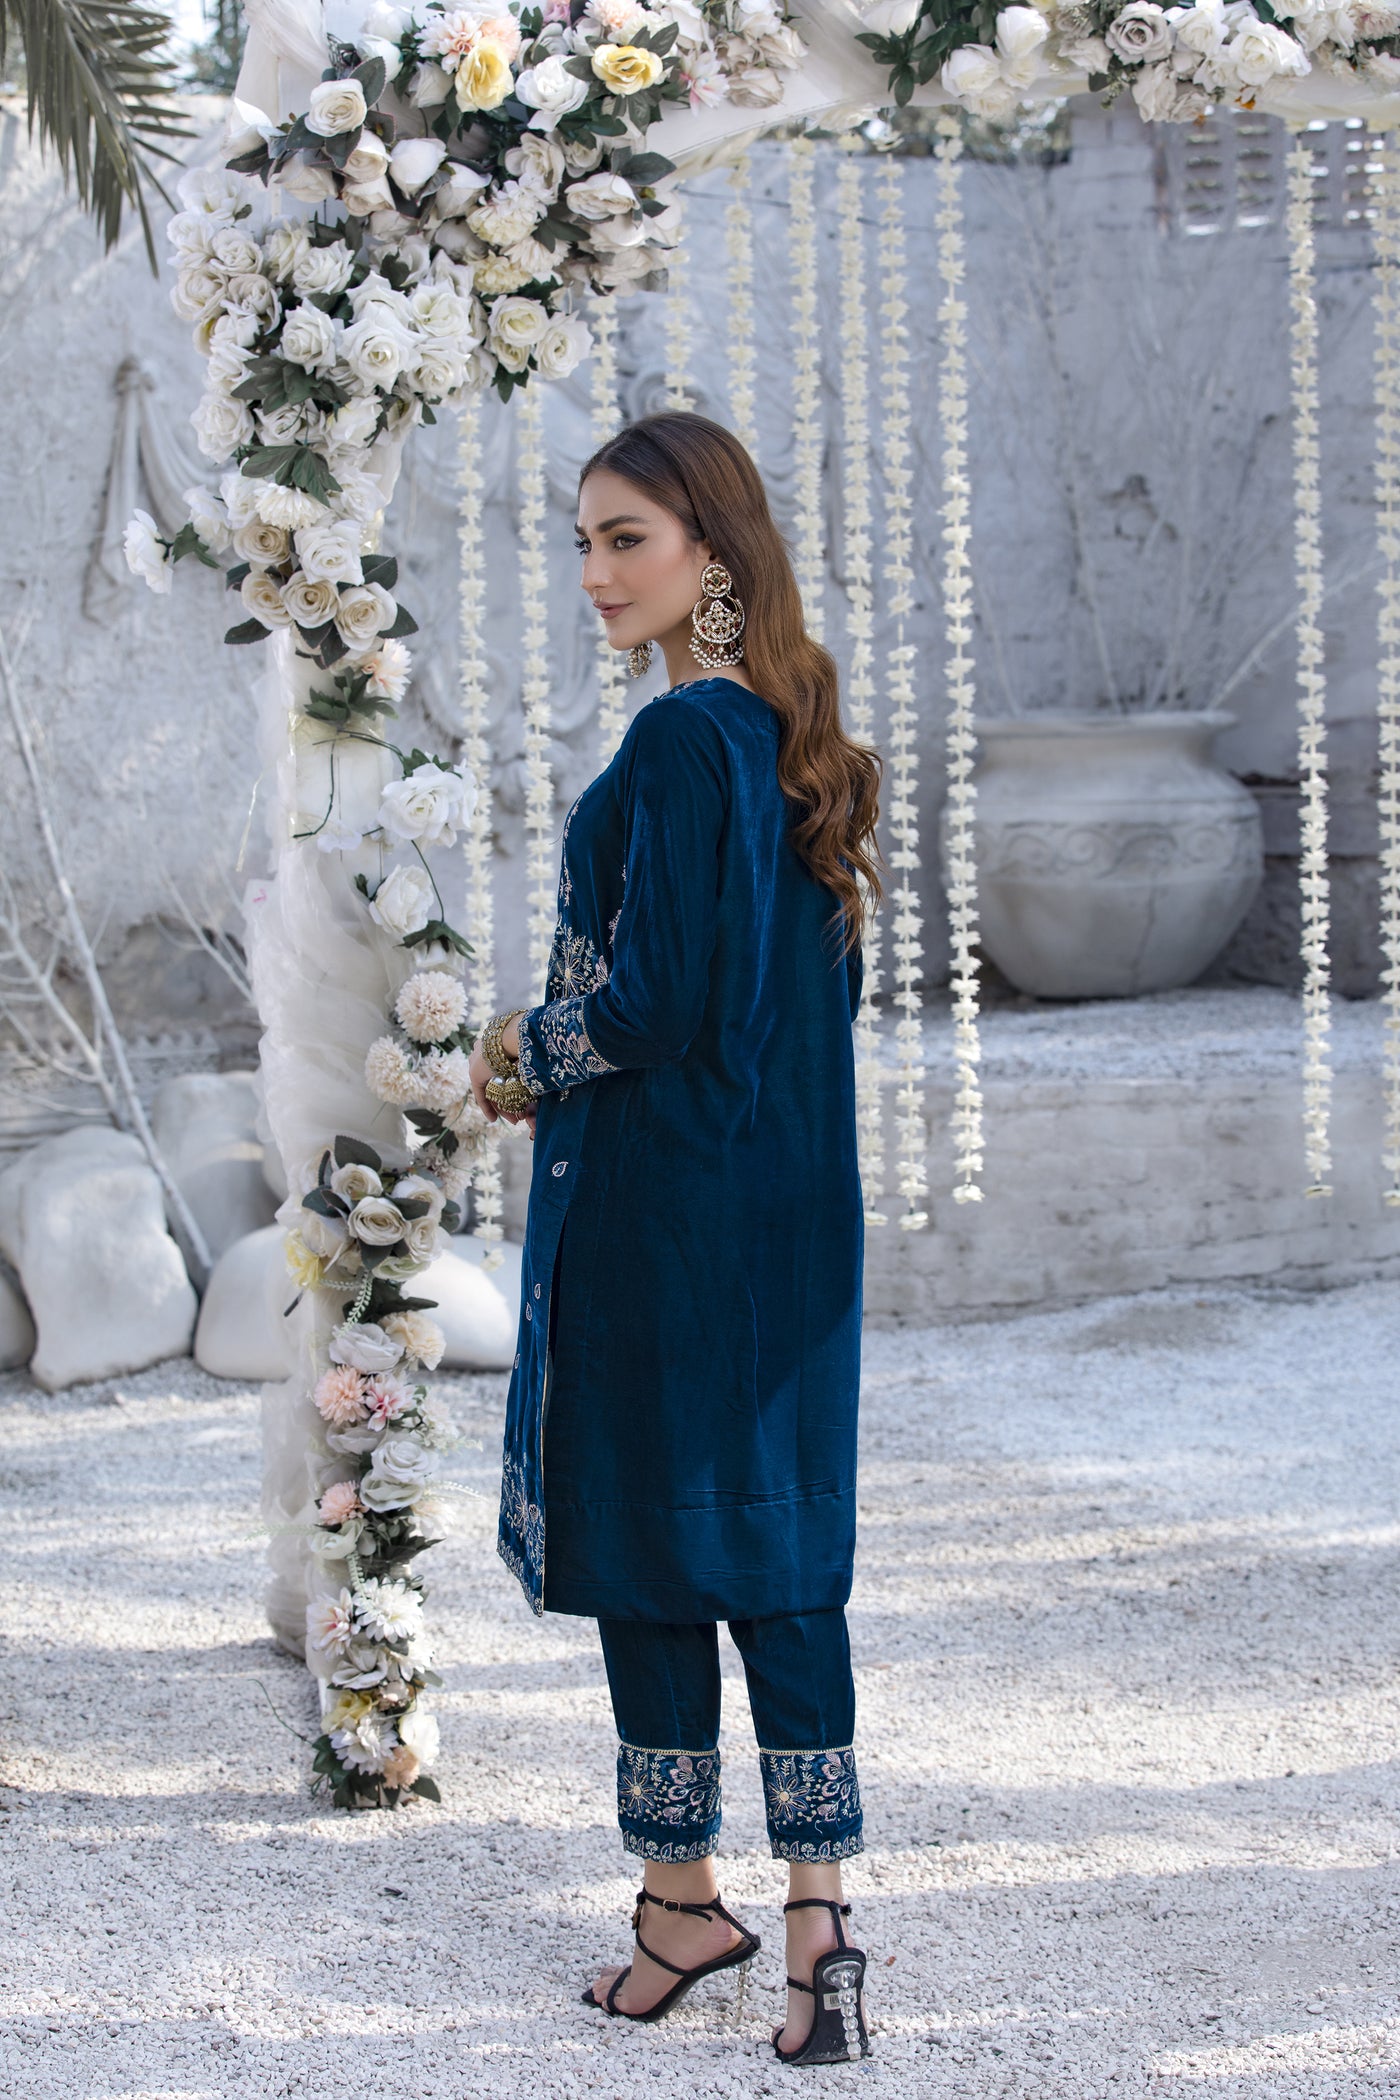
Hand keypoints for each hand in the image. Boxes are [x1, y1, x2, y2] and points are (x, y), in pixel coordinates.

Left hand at [468, 1018, 534, 1135]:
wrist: (514, 1035)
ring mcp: (477, 1063)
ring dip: (501, 1106)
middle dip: (507, 1101)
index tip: (520, 1097)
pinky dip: (487, 1108)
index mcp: (495, 1042)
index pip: (501, 1069)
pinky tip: (494, 1120)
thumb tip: (553, 1061)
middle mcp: (484, 1053)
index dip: (511, 1085)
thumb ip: (535, 1058)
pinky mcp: (475, 1074)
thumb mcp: (531, 1051)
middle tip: (518, 1114)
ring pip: (490, 1090)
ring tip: (513, 1119)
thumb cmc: (528, 1039)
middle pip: (495, 1083)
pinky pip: (481, 1095)